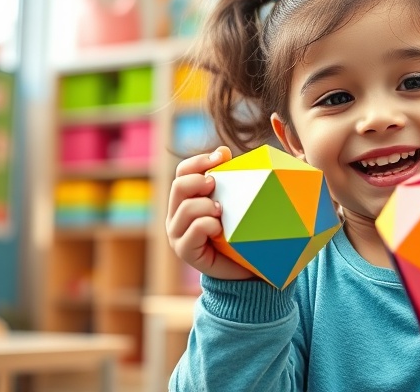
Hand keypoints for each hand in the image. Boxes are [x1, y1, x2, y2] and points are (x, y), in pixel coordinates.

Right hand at [165, 146, 255, 280]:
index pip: (183, 171)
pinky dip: (207, 225)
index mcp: (186, 199)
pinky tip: (220, 229)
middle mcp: (176, 215)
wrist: (242, 268)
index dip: (199, 160)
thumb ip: (229, 179)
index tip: (222, 157)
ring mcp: (178, 233)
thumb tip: (223, 150)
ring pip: (185, 208)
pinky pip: (193, 230)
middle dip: (199, 181)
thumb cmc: (238, 232)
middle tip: (216, 185)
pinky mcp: (185, 250)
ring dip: (206, 206)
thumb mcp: (234, 204)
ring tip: (221, 211)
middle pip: (179, 186)